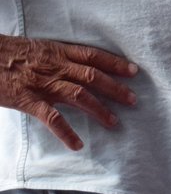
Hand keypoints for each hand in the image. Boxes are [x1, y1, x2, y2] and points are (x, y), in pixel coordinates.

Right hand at [0, 35, 137, 150]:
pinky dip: (66, 132)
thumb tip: (75, 68)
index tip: (134, 71)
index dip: (116, 63)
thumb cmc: (7, 52)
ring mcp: (42, 83)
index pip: (94, 56)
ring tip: (114, 122)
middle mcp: (55, 66)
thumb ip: (56, 58)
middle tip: (133, 100)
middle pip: (93, 76)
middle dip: (116, 88)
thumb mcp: (36, 49)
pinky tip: (77, 144)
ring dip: (99, 109)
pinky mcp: (27, 100)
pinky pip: (51, 117)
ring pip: (79, 95)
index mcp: (58, 51)